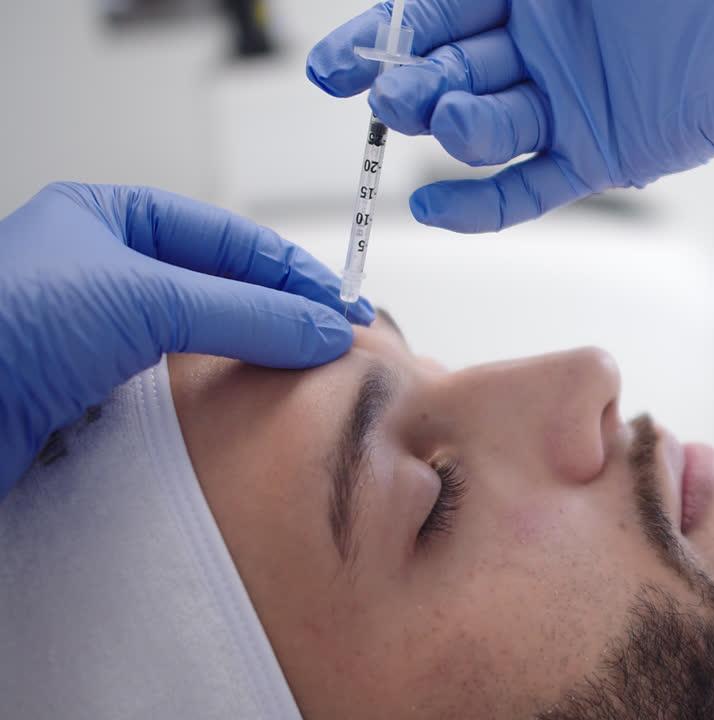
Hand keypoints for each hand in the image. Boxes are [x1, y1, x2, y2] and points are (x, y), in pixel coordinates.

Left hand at [0, 183, 374, 495]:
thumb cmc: (5, 326)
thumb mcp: (144, 297)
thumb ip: (247, 311)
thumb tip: (323, 326)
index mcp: (107, 218)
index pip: (226, 237)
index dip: (290, 269)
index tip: (341, 304)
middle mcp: (100, 272)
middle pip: (217, 288)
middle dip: (277, 313)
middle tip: (334, 341)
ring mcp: (92, 336)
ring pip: (196, 342)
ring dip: (247, 358)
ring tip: (302, 374)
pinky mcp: (86, 397)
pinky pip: (170, 389)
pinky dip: (211, 398)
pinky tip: (243, 409)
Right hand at [307, 0, 713, 232]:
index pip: (431, 14)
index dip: (379, 38)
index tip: (332, 63)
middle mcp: (538, 46)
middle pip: (447, 72)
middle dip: (407, 84)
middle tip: (382, 94)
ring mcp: (567, 103)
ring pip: (484, 128)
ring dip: (449, 128)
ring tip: (438, 117)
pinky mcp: (600, 154)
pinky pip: (530, 187)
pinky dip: (484, 204)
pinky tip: (438, 207)